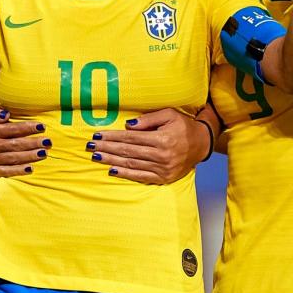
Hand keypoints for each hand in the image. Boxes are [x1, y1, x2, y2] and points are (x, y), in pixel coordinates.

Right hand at [0, 106, 49, 177]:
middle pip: (15, 144)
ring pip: (14, 158)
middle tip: (48, 141)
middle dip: (33, 143)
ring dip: (30, 156)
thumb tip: (5, 115)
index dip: (27, 128)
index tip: (42, 127)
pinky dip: (19, 170)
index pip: (12, 129)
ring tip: (45, 153)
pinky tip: (31, 168)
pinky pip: (7, 171)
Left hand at [88, 109, 208, 184]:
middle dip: (107, 148)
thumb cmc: (183, 126)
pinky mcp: (164, 178)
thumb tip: (127, 125)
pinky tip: (112, 171)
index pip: (131, 138)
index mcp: (162, 139)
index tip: (97, 135)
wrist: (202, 143)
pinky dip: (125, 174)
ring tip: (96, 157)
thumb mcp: (169, 114)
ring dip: (111, 161)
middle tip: (90, 146)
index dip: (112, 137)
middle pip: (128, 152)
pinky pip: (141, 176)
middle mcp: (161, 155)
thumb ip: (148, 119)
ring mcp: (162, 169)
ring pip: (131, 164)